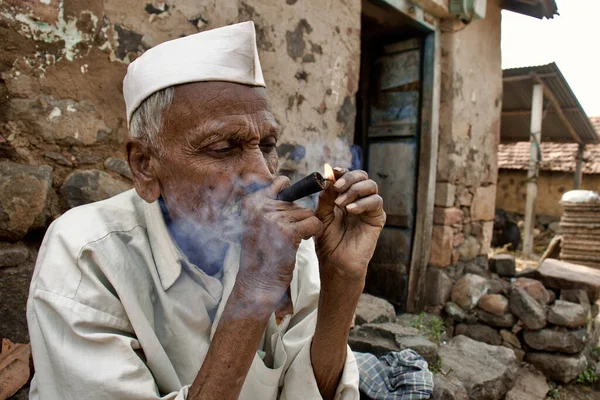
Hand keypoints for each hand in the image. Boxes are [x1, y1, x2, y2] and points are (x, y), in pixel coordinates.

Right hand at [236, 176, 322, 307]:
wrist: (257, 282)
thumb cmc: (260, 253)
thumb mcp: (256, 223)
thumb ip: (267, 203)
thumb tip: (285, 180)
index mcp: (251, 202)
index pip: (280, 182)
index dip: (289, 197)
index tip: (287, 215)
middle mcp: (260, 206)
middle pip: (295, 203)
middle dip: (297, 219)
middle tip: (286, 235)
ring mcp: (273, 218)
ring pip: (306, 213)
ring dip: (305, 227)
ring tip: (290, 241)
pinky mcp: (288, 231)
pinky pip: (314, 222)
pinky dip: (313, 232)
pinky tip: (301, 242)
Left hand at [315, 168, 384, 283]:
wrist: (335, 263)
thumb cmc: (327, 241)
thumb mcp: (322, 215)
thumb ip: (326, 196)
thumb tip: (330, 176)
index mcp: (344, 196)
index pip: (347, 176)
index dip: (342, 172)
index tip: (333, 172)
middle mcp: (359, 199)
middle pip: (361, 176)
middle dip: (348, 178)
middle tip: (336, 188)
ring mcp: (369, 208)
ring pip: (371, 185)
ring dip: (354, 190)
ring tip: (340, 203)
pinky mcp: (377, 218)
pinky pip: (376, 202)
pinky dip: (363, 202)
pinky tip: (350, 210)